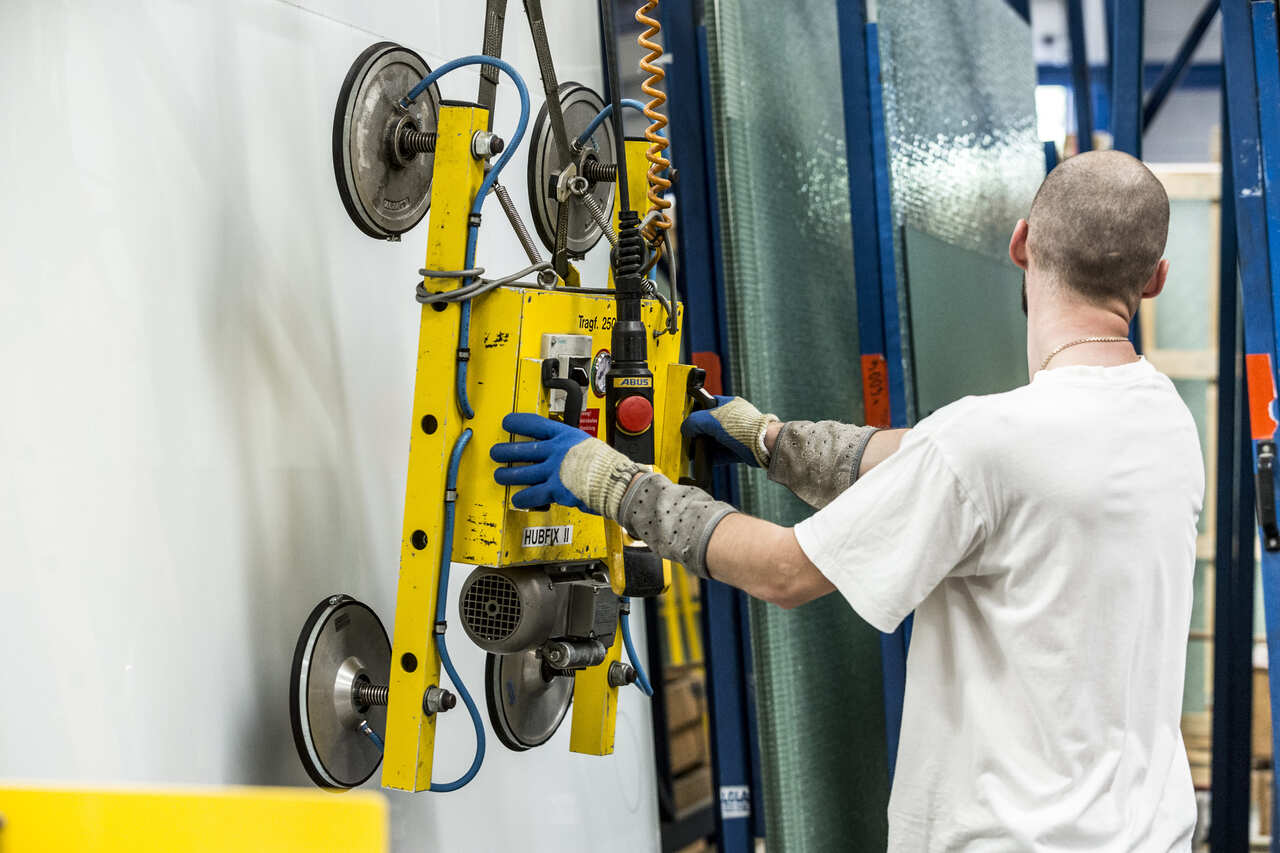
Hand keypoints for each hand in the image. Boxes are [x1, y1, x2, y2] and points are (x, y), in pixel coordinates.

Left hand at [491, 413, 641, 517]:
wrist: (617, 481)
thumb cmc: (609, 465)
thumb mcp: (589, 446)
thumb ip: (574, 449)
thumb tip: (568, 455)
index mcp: (566, 436)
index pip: (535, 424)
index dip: (518, 422)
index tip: (508, 422)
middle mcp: (556, 451)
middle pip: (523, 449)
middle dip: (505, 451)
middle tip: (497, 452)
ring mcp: (554, 470)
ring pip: (522, 472)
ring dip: (508, 475)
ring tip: (500, 476)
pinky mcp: (555, 489)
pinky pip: (533, 494)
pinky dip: (523, 498)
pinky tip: (517, 499)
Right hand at [680, 395, 777, 467]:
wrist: (763, 443)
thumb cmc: (742, 426)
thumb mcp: (711, 420)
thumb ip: (694, 422)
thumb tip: (685, 429)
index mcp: (728, 405)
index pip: (708, 404)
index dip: (697, 411)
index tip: (688, 419)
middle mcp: (733, 419)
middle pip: (711, 425)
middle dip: (700, 433)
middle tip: (690, 438)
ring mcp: (737, 434)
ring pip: (716, 441)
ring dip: (706, 447)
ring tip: (696, 451)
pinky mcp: (740, 449)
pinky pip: (722, 454)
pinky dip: (713, 457)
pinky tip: (705, 460)